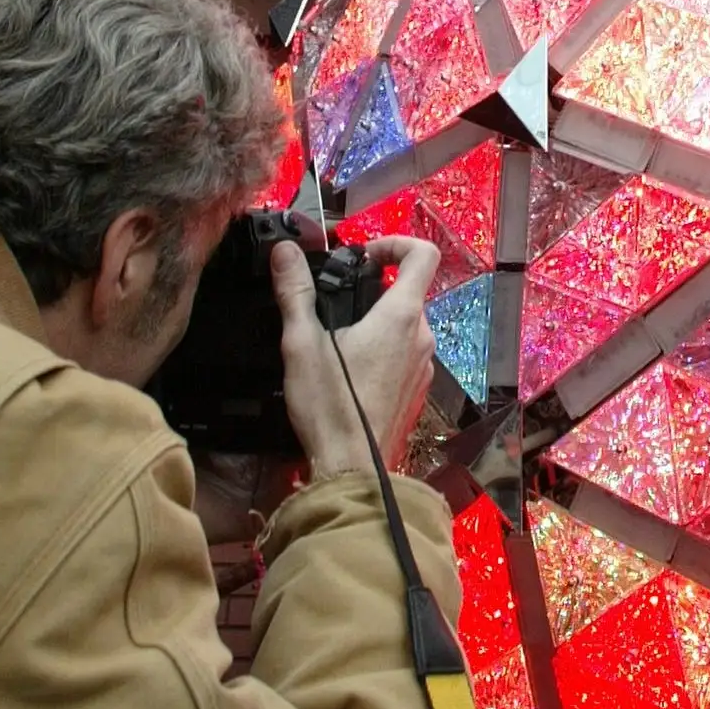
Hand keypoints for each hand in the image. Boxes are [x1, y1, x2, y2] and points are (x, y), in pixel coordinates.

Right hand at [272, 236, 438, 481]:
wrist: (352, 466)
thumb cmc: (330, 405)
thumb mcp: (302, 343)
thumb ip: (295, 292)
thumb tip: (285, 251)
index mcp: (401, 316)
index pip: (423, 255)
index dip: (395, 243)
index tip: (362, 256)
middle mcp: (422, 335)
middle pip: (408, 291)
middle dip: (372, 288)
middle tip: (333, 300)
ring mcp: (424, 363)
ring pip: (405, 323)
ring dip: (375, 320)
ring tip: (335, 337)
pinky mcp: (417, 386)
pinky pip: (404, 352)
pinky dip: (381, 347)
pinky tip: (349, 367)